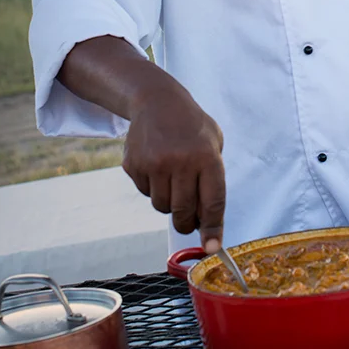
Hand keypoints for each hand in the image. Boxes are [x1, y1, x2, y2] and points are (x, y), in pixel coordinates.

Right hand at [123, 86, 225, 251]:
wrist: (156, 100)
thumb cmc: (191, 126)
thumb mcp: (214, 143)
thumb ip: (213, 180)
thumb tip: (206, 222)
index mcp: (207, 157)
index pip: (212, 202)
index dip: (213, 228)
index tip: (213, 247)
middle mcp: (181, 162)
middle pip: (184, 212)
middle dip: (187, 223)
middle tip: (189, 221)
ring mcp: (154, 164)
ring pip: (162, 206)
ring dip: (169, 202)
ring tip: (174, 180)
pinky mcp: (134, 164)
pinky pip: (145, 192)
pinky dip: (152, 187)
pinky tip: (157, 167)